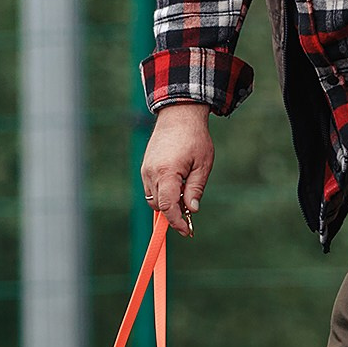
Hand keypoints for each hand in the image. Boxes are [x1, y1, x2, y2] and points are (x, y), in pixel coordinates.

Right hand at [142, 104, 214, 234]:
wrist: (179, 116)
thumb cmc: (195, 139)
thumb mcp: (202, 165)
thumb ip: (195, 189)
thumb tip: (192, 210)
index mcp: (167, 172)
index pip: (168, 206)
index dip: (177, 222)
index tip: (187, 231)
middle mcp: (152, 173)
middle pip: (159, 205)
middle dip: (173, 213)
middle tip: (190, 212)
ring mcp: (146, 170)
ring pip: (153, 198)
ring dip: (167, 203)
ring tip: (185, 195)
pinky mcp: (145, 167)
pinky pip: (151, 188)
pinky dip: (162, 193)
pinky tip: (177, 185)